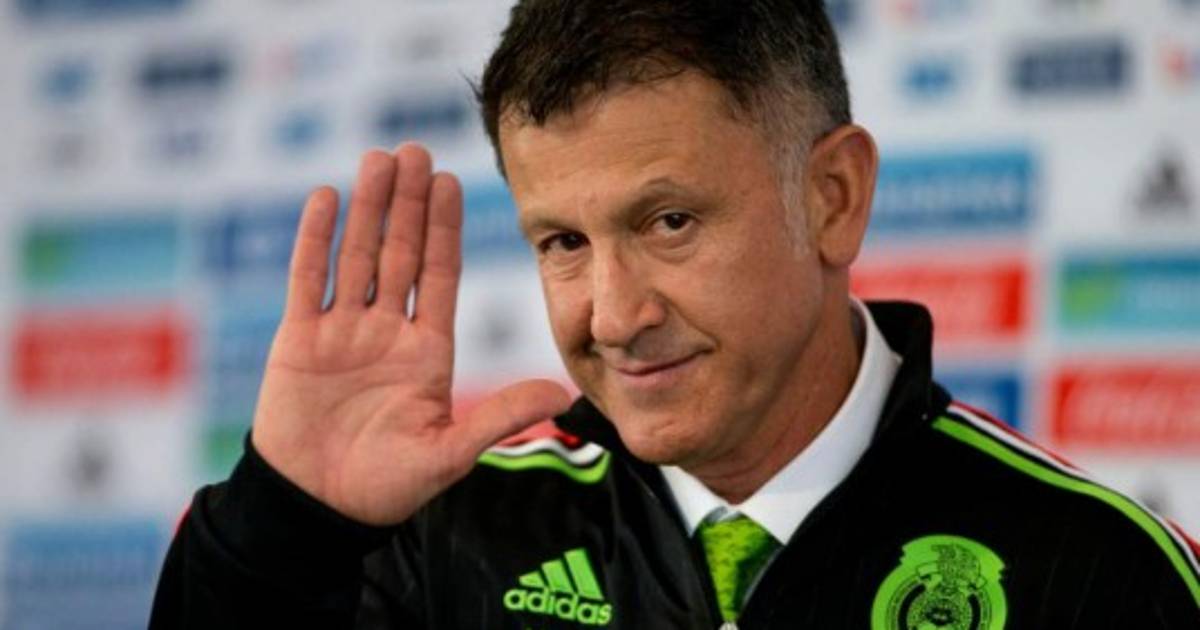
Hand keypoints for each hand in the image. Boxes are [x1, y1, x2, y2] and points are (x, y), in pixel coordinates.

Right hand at [251, 144, 570, 525]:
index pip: (439, 274)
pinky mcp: (298, 341)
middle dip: (409, 204)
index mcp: (427, 351)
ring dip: (368, 209)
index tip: (453, 182)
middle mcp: (387, 332)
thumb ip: (502, 416)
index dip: (446, 228)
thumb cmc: (386, 486)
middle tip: (417, 150)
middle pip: (401, 253)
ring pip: (356, 255)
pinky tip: (324, 198)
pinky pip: (306, 281)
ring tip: (379, 160)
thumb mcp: (451, 450)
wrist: (318, 508)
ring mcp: (341, 332)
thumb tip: (563, 393)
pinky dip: (313, 240)